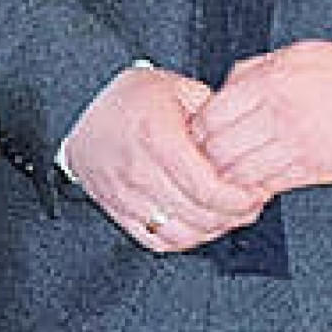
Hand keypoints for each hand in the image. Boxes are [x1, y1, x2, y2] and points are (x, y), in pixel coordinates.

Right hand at [58, 61, 270, 252]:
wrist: (77, 107)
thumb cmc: (130, 98)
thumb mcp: (179, 89)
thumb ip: (215, 116)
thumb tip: (244, 146)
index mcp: (156, 138)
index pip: (207, 188)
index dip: (239, 199)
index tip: (253, 194)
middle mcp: (136, 170)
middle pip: (198, 215)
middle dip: (232, 216)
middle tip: (248, 206)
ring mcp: (122, 194)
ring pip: (178, 234)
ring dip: (209, 231)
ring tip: (224, 216)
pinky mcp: (113, 209)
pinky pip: (154, 241)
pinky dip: (181, 240)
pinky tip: (195, 225)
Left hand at [192, 40, 331, 199]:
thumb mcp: (291, 57)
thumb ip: (251, 73)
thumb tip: (219, 93)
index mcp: (272, 84)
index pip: (213, 117)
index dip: (196, 129)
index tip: (194, 133)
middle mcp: (284, 116)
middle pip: (222, 149)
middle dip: (205, 157)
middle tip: (201, 158)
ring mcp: (301, 145)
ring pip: (243, 172)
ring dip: (228, 176)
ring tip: (224, 172)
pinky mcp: (318, 168)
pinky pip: (272, 184)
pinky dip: (255, 186)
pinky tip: (252, 179)